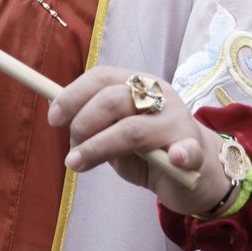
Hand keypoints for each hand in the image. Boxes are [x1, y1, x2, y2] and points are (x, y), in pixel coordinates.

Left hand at [47, 66, 229, 215]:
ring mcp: (178, 122)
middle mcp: (160, 97)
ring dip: (98, 148)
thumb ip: (95, 125)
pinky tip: (173, 159)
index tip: (53, 118)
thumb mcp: (117, 135)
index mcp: (139, 85)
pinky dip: (180, 153)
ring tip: (76, 165)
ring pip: (133, 130)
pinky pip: (186, 149)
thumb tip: (58, 114)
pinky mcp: (196, 152)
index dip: (73, 95)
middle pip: (113, 99)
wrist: (199, 173)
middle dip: (82, 124)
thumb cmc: (151, 151)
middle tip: (71, 150)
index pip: (102, 76)